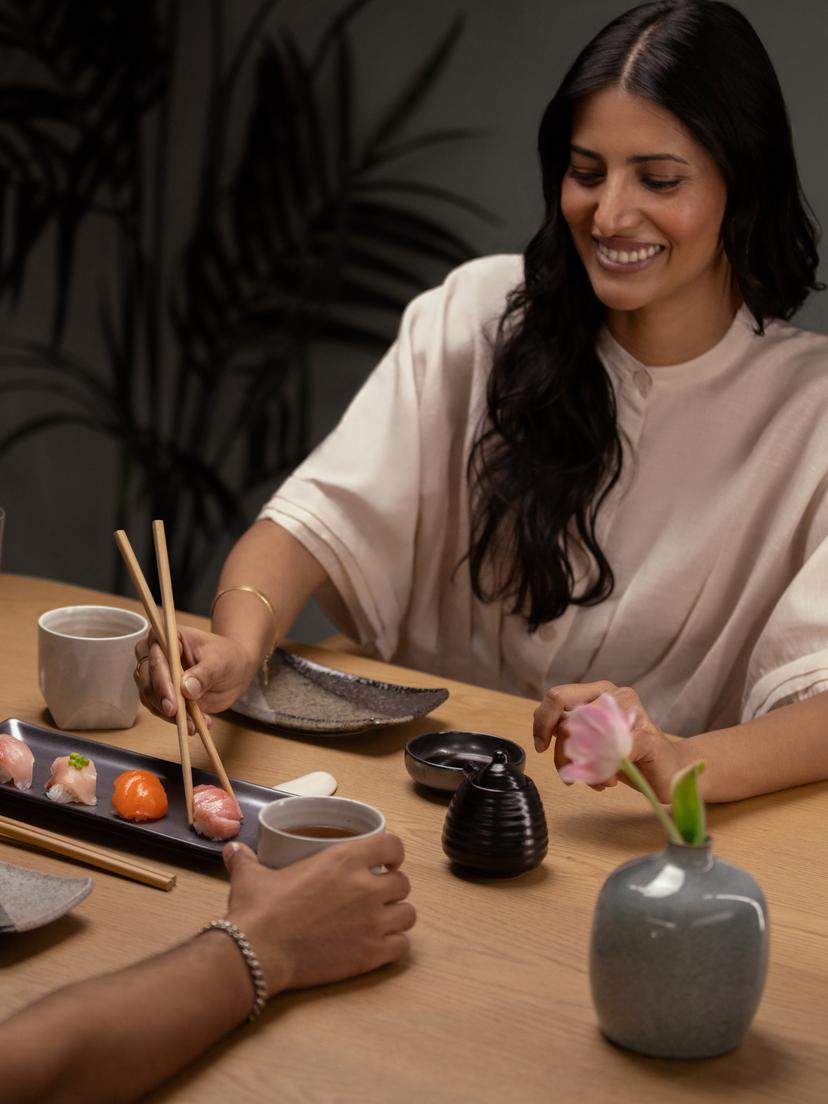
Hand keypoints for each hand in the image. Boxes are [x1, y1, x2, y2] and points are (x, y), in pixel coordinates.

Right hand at [134, 626, 257, 724]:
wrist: (235, 669)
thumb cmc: (227, 656)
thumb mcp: (220, 662)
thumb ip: (204, 674)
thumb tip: (186, 689)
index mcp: (169, 637)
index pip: (156, 656)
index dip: (161, 679)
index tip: (172, 701)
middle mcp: (156, 654)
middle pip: (146, 678)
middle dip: (161, 699)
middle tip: (177, 715)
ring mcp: (157, 675)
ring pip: (149, 696)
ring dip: (168, 714)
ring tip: (193, 724)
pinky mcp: (161, 694)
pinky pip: (160, 710)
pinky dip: (175, 720)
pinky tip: (194, 725)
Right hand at [222, 836, 414, 993]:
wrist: (256, 953)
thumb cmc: (257, 911)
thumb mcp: (251, 877)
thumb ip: (247, 860)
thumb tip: (232, 850)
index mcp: (344, 860)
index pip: (392, 845)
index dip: (391, 852)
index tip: (385, 861)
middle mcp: (365, 888)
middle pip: (403, 883)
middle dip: (393, 888)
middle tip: (376, 895)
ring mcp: (372, 922)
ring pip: (409, 914)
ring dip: (397, 916)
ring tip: (381, 920)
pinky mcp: (370, 954)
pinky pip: (402, 946)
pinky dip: (394, 945)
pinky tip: (380, 946)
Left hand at [533, 680, 683, 802]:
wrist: (668, 770)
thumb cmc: (626, 755)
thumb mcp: (589, 740)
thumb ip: (568, 730)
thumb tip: (543, 734)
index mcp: (598, 691)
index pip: (557, 697)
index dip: (542, 722)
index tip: (541, 747)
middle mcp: (614, 695)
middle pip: (568, 721)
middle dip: (562, 755)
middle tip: (569, 776)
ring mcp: (633, 713)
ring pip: (586, 740)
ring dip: (586, 768)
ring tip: (596, 779)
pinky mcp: (647, 737)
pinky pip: (610, 756)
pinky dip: (604, 774)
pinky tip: (610, 780)